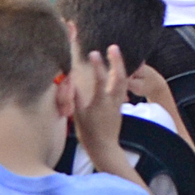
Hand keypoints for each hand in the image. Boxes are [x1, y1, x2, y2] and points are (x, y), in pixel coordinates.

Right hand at [68, 42, 133, 172]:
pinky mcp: (120, 105)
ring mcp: (119, 103)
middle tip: (113, 47)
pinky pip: (123, 87)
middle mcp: (113, 100)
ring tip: (116, 54)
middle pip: (119, 77)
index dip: (98, 66)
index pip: (101, 80)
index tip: (93, 53)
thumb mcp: (79, 116)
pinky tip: (118, 70)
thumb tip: (71, 82)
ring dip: (121, 66)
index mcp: (101, 103)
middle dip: (117, 61)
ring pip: (123, 81)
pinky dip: (122, 76)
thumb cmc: (89, 133)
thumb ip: (76, 98)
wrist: (104, 147)